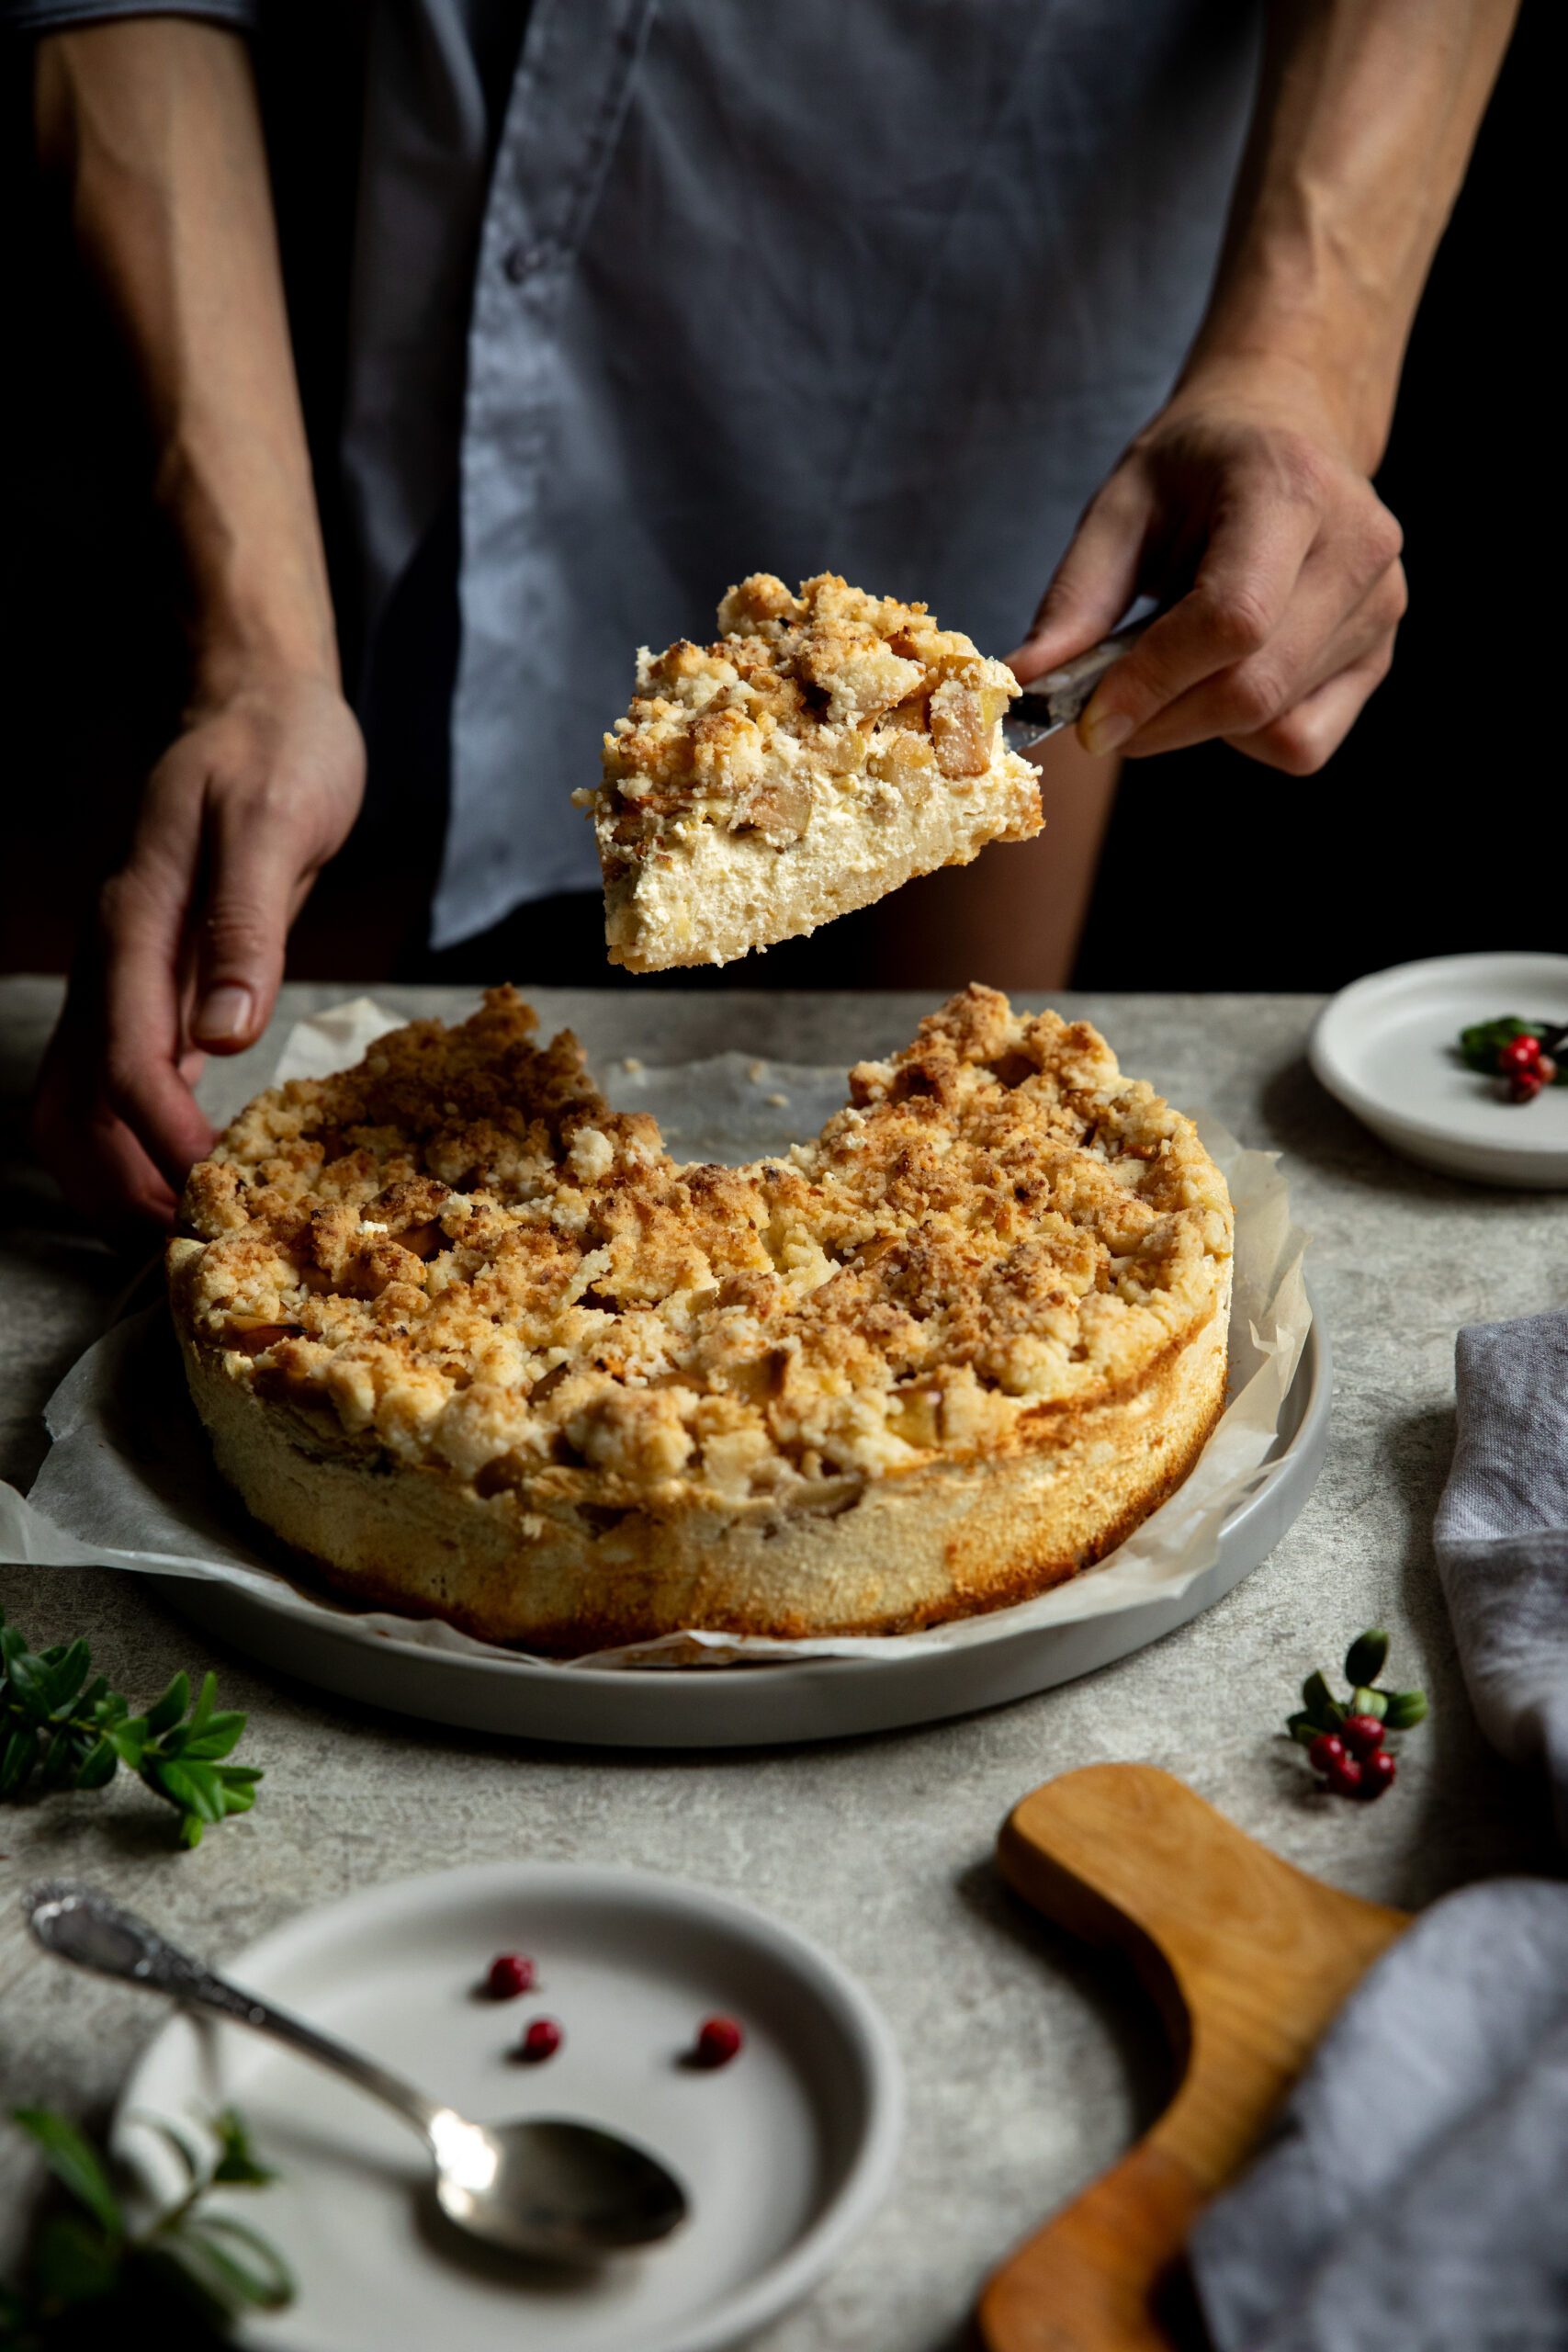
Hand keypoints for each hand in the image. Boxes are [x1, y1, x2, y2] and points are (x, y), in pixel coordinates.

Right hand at [33, 670, 364, 1235]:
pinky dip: (137, 1135)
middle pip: (72, 1100)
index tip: (210, 1189)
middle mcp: (115, 955)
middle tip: (182, 1241)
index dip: (160, 1136)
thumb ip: (248, 927)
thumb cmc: (276, 753)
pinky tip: (185, 1168)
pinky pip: (119, 1074)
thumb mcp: (275, 822)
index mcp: (137, 922)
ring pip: (78, 1098)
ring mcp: (126, 970)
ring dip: (113, 1171)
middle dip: (115, 1180)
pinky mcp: (154, 976)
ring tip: (174, 1227)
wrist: (259, 702)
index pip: (126, 1058)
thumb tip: (226, 1035)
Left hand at [1009, 363, 1406, 774]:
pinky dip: (1245, 735)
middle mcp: (1358, 546)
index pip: (1233, 619)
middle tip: (1107, 715)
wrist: (1287, 426)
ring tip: (1171, 672)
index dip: (1155, 683)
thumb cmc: (1196, 466)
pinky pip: (1303, 741)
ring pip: (1276, 725)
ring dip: (1197, 725)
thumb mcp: (1121, 503)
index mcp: (1290, 488)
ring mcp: (1382, 604)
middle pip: (1255, 689)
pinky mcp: (1381, 652)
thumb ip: (1076, 596)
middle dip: (1162, 722)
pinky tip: (1221, 683)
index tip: (1089, 722)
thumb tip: (1026, 681)